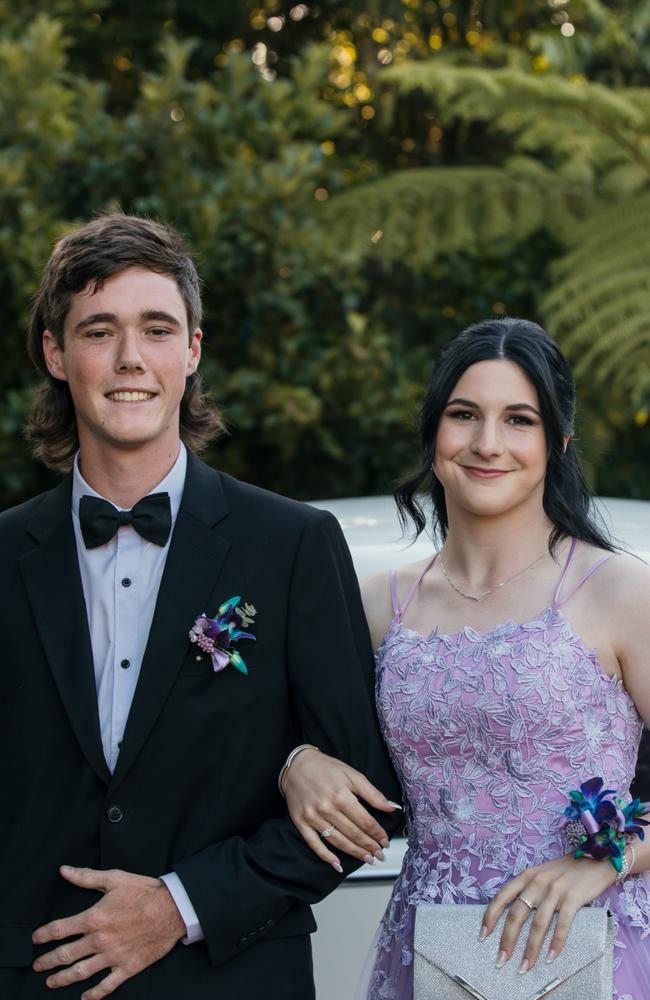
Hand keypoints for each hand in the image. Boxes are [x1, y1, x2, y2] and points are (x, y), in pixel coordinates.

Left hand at [32, 866, 185, 997]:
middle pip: (65, 955)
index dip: (44, 935)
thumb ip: (87, 877)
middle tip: (37, 966)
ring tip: (51, 982)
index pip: (60, 929)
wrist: (173, 909)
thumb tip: (64, 871)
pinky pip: (106, 985)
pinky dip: (93, 994)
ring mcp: (112, 956)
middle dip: (47, 961)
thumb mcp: (115, 879)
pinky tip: (84, 996)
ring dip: (62, 979)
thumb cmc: (144, 892)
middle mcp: (99, 940)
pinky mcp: (127, 967)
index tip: (35, 939)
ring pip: (80, 972)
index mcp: (94, 918)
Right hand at [283, 750, 400, 869]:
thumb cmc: (326, 768)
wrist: (296, 765)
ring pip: (337, 841)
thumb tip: (392, 807)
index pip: (364, 821)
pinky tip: (338, 864)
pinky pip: (314, 844)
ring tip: (368, 859)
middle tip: (380, 855)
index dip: (377, 833)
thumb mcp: (352, 774)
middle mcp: (326, 808)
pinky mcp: (301, 823)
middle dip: (369, 846)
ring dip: (354, 853)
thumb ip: (372, 793)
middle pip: (353, 833)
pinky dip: (326, 856)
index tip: (385, 841)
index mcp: (341, 795)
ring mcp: (313, 817)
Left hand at [481, 852, 616, 972]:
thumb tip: (511, 917)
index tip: (483, 936)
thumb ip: (527, 890)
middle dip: (507, 940)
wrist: (596, 858)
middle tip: (501, 960)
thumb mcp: (540, 874)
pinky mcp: (573, 898)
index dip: (490, 917)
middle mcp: (537, 882)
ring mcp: (555, 890)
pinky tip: (551, 958)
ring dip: (530, 949)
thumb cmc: (565, 871)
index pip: (501, 897)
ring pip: (538, 924)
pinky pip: (562, 925)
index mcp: (526, 876)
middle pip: (517, 914)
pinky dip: (556, 944)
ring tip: (525, 966)